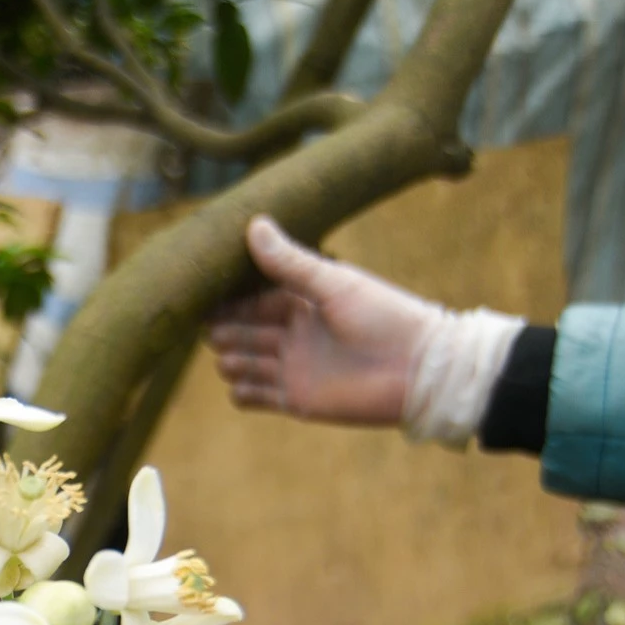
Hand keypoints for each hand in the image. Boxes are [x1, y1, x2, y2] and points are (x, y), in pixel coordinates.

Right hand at [208, 216, 444, 425]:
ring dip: (232, 360)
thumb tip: (254, 223)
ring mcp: (293, 368)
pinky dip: (242, 394)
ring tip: (231, 356)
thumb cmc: (384, 318)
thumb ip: (291, 262)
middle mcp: (293, 335)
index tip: (205, 293)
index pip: (253, 298)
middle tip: (214, 327)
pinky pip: (256, 398)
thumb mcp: (334, 284)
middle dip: (225, 329)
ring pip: (244, 363)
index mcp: (303, 302)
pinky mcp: (297, 401)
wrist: (418, 370)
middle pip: (243, 330)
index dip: (230, 298)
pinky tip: (239, 386)